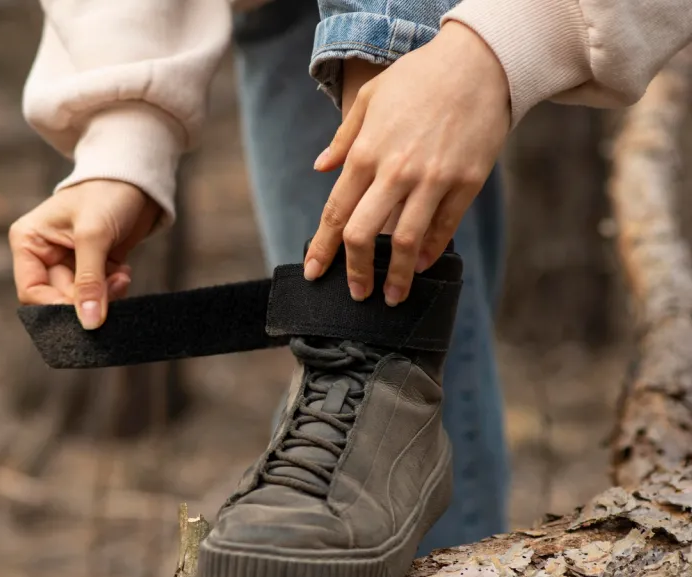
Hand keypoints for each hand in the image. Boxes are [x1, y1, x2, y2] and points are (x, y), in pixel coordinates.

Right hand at [9, 179, 160, 328]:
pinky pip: (96, 295)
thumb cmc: (107, 193)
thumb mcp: (94, 236)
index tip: (85, 314)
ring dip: (104, 295)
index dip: (56, 307)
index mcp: (29, 242)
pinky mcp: (91, 268)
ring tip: (121, 276)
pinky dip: (112, 290)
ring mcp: (67, 263)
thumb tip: (89, 323)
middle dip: (87, 300)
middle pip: (57, 300)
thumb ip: (89, 282)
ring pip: (79, 301)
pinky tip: (123, 271)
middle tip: (113, 287)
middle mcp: (43, 255)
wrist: (138, 179)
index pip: (31, 291)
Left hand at [306, 21, 510, 305]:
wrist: (478, 62)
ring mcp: (433, 179)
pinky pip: (444, 227)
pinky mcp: (466, 181)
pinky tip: (422, 264)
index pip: (336, 212)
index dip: (323, 248)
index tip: (314, 272)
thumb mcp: (369, 98)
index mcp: (366, 153)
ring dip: (397, 275)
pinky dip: (431, 251)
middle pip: (364, 235)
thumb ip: (344, 138)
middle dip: (356, 271)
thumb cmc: (419, 78)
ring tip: (393, 296)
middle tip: (356, 293)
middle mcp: (396, 171)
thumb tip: (321, 168)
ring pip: (407, 241)